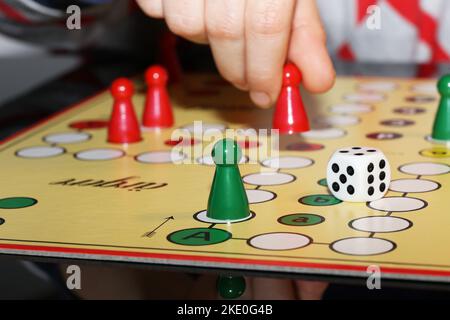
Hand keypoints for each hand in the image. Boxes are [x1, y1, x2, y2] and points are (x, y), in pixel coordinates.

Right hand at [136, 0, 334, 107]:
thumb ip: (304, 34)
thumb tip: (317, 80)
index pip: (265, 25)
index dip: (265, 69)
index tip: (267, 93)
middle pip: (225, 31)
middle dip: (239, 68)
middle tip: (249, 78)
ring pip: (186, 25)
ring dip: (206, 39)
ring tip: (222, 23)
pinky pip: (157, 9)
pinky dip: (177, 16)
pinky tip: (198, 6)